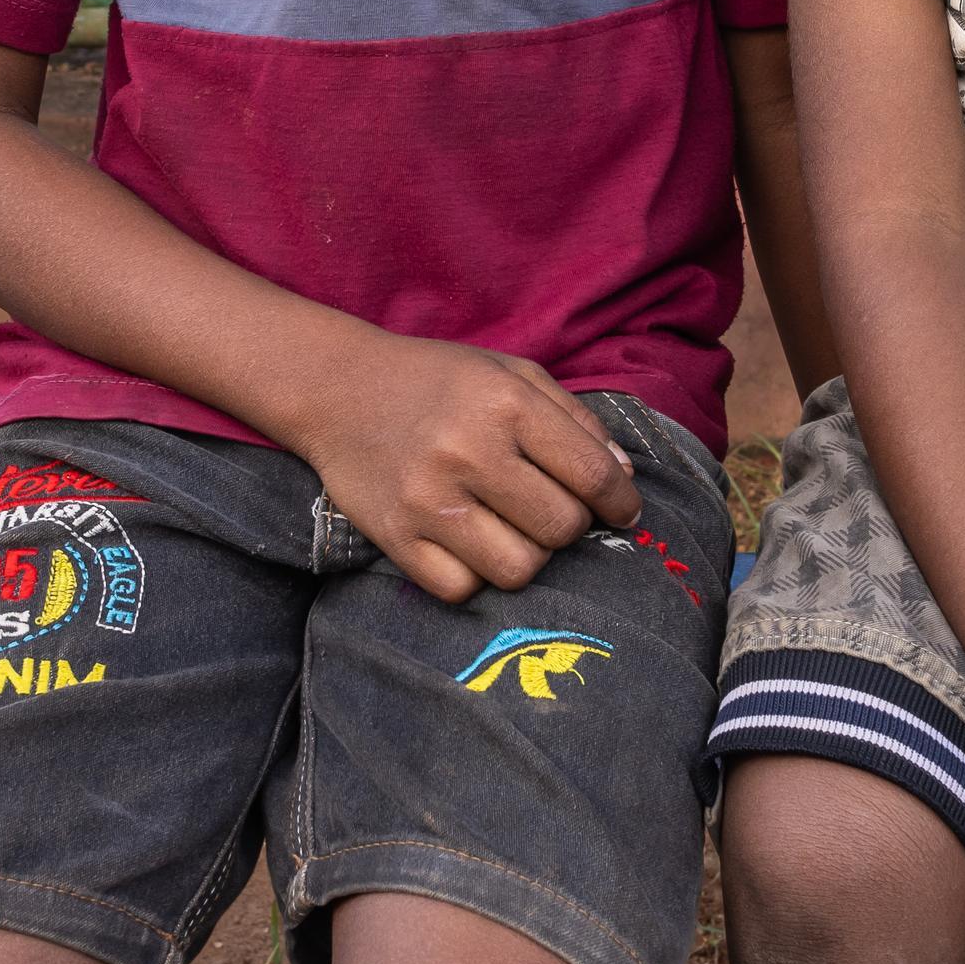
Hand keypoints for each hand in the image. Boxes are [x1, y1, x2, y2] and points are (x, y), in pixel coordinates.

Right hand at [288, 328, 642, 602]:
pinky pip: (461, 589)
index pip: (592, 474)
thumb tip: (625, 478)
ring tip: (512, 528)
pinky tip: (470, 544)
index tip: (625, 512)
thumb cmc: (439, 380)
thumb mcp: (512, 373)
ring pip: (518, 568)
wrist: (339, 387)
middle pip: (561, 527)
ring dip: (528, 555)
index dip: (622, 502)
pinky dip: (475, 575)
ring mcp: (428, 499)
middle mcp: (468, 450)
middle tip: (553, 509)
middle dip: (571, 525)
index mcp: (506, 403)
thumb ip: (575, 420)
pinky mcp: (394, 537)